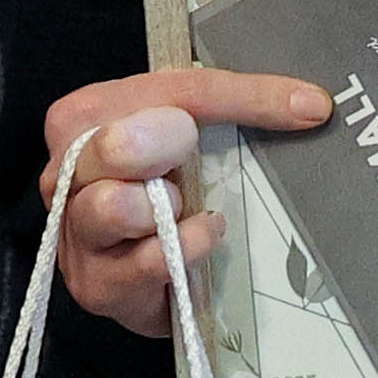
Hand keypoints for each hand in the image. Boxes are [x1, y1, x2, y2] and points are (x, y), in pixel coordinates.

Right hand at [36, 66, 331, 340]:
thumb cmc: (164, 192)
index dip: (242, 97)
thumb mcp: (192, 138)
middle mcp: (65, 172)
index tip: (303, 105)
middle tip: (190, 151)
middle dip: (163, 147)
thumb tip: (313, 104)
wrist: (143, 276)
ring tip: (185, 206)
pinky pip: (145, 261)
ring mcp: (73, 232)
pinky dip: (183, 248)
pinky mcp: (95, 285)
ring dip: (163, 209)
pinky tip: (202, 237)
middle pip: (118, 146)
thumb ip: (237, 108)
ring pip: (114, 207)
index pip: (168, 92)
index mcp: (84, 117)